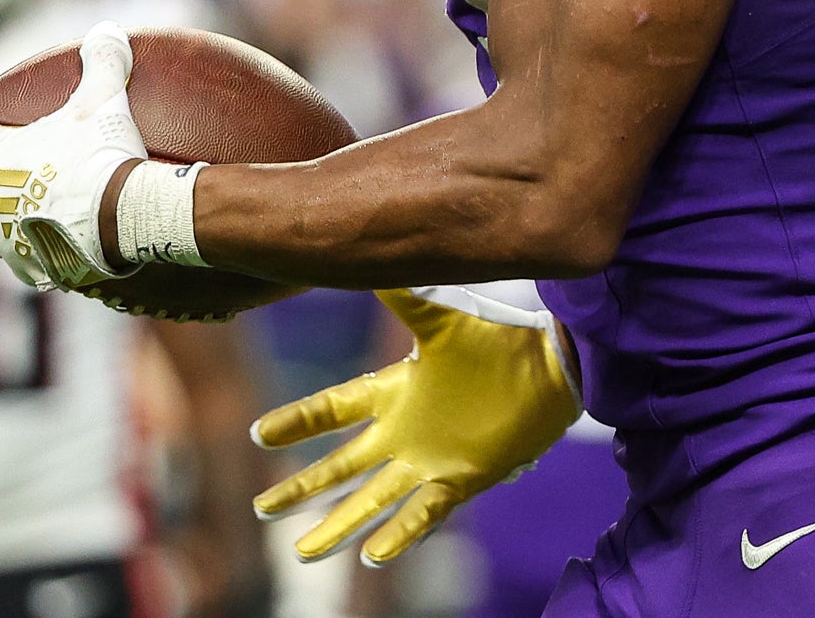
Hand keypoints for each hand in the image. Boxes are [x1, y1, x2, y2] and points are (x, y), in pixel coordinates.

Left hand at [0, 22, 146, 290]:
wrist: (122, 219)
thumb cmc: (102, 155)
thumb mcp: (105, 98)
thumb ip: (103, 60)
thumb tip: (107, 29)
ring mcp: (2, 236)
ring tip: (14, 207)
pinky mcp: (27, 265)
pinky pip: (19, 259)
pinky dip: (29, 249)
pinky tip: (48, 245)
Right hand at [252, 287, 582, 566]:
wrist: (555, 367)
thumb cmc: (501, 339)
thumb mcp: (444, 319)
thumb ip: (407, 296)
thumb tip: (371, 256)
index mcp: (396, 390)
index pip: (334, 409)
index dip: (298, 422)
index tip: (259, 433)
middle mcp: (405, 431)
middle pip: (341, 466)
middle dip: (303, 488)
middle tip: (263, 509)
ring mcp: (430, 459)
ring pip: (373, 499)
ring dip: (339, 525)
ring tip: (304, 555)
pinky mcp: (461, 479)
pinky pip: (423, 513)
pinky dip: (399, 535)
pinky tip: (373, 558)